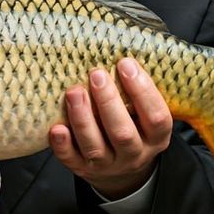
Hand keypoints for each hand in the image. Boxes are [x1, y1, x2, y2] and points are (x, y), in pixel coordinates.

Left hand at [49, 56, 172, 199]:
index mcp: (155, 137)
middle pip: (123, 134)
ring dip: (83, 119)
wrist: (120, 170)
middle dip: (109, 102)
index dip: (143, 91)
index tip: (125, 63)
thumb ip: (136, 89)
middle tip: (96, 74)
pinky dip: (63, 145)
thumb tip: (120, 43)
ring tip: (74, 91)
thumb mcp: (143, 112)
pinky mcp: (82, 169)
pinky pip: (72, 161)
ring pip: (96, 147)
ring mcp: (107, 165)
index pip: (157, 118)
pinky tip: (56, 128)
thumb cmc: (130, 124)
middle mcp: (133, 154)